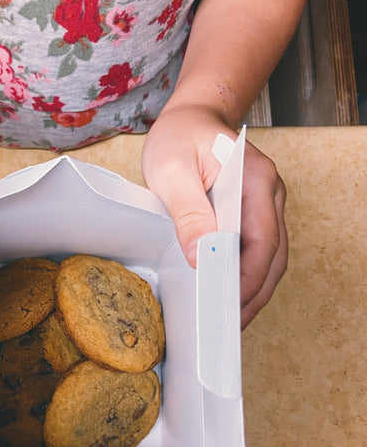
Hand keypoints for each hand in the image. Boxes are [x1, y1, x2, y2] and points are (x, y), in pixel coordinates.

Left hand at [141, 104, 286, 328]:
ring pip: (269, 257)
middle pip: (273, 256)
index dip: (248, 280)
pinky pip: (256, 249)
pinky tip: (225, 292)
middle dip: (253, 295)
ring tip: (227, 320)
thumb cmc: (180, 137)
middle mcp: (270, 194)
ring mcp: (266, 204)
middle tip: (227, 328)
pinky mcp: (254, 212)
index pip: (262, 242)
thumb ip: (188, 213)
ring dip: (251, 289)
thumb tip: (202, 258)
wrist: (191, 117)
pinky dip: (244, 274)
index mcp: (256, 181)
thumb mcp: (172, 172)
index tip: (227, 308)